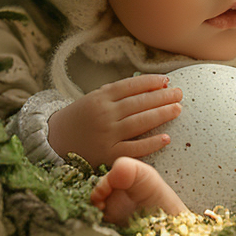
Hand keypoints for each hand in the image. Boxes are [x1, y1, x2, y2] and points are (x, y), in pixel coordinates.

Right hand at [47, 75, 181, 168]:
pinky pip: (134, 149)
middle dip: (162, 97)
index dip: (150, 82)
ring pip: (140, 122)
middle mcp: (104, 114)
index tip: (167, 80)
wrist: (54, 141)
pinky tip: (166, 138)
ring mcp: (106, 135)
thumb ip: (118, 93)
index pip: (130, 86)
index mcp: (100, 97)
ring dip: (161, 114)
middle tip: (180, 93)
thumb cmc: (80, 118)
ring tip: (178, 109)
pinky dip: (151, 144)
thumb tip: (150, 86)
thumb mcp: (94, 99)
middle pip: (139, 103)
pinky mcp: (108, 155)